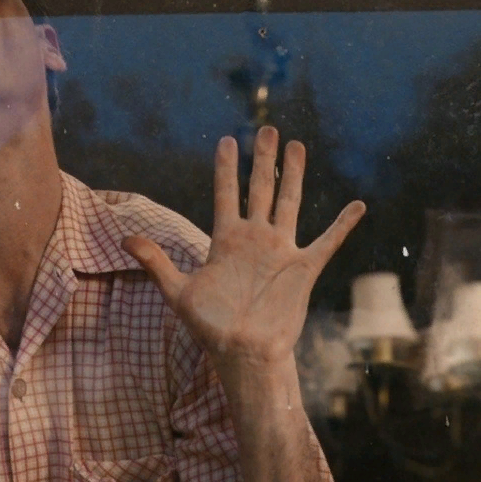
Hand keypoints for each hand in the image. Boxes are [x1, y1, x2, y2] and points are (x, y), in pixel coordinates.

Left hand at [122, 126, 364, 369]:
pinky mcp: (302, 269)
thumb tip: (123, 239)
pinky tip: (357, 205)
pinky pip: (326, 242)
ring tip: (297, 146)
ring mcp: (280, 251)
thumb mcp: (177, 291)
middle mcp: (254, 239)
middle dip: (263, 159)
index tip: (227, 140)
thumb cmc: (210, 326)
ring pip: (289, 203)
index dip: (226, 168)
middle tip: (266, 129)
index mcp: (225, 240)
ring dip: (293, 175)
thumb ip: (156, 261)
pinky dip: (343, 225)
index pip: (226, 194)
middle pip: (260, 189)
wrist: (243, 353)